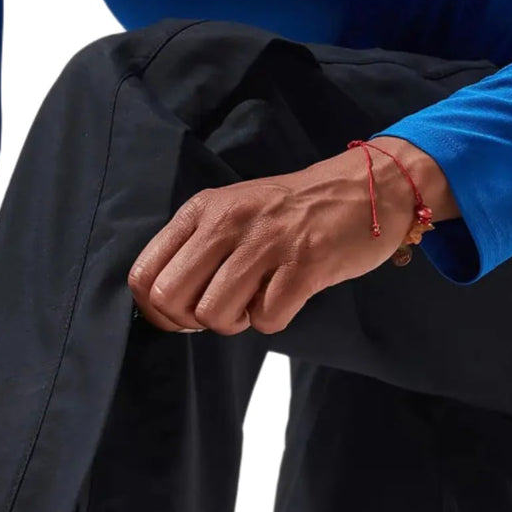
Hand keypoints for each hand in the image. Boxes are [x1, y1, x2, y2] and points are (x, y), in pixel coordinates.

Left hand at [128, 136, 457, 334]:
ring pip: (213, 314)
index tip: (183, 314)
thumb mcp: (230, 214)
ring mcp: (266, 241)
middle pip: (171, 298)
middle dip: (190, 321)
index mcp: (201, 211)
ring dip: (233, 323)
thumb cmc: (290, 214)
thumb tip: (165, 307)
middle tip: (219, 312)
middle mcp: (227, 221)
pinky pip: (266, 319)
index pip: (144, 275)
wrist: (366, 188)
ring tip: (254, 302)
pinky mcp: (304, 264)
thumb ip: (194, 251)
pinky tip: (286, 296)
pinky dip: (273, 320)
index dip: (157, 311)